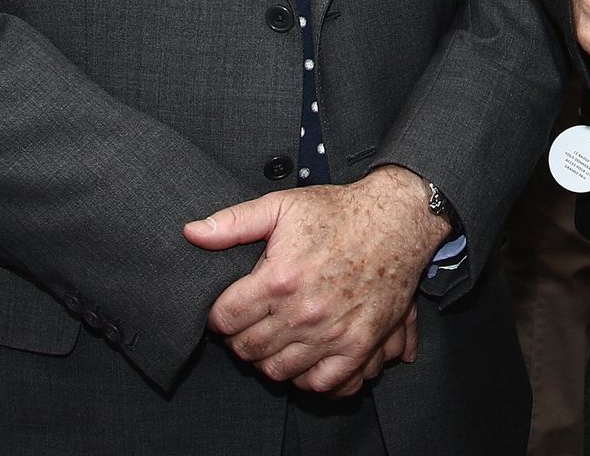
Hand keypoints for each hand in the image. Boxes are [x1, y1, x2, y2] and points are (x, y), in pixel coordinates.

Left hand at [187, 166, 442, 394]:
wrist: (397, 220)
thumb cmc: (340, 212)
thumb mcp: (282, 205)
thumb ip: (233, 223)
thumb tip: (192, 234)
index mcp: (279, 278)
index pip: (224, 319)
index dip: (219, 314)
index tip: (228, 308)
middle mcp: (303, 312)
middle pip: (247, 348)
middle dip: (240, 337)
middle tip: (250, 322)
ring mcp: (332, 333)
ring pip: (277, 370)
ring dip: (268, 358)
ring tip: (274, 338)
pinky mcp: (359, 345)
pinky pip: (322, 383)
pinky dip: (306, 377)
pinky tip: (303, 357)